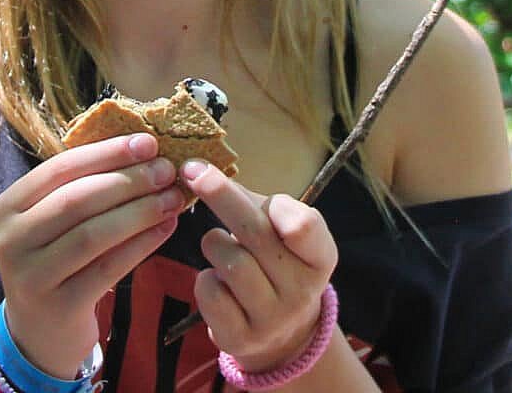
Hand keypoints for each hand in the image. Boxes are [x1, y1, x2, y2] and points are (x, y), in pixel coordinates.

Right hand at [0, 132, 183, 377]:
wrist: (39, 334)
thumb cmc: (56, 260)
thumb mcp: (54, 221)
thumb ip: (84, 187)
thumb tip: (143, 151)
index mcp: (9, 205)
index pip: (61, 168)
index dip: (107, 153)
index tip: (148, 143)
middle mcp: (11, 239)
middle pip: (76, 200)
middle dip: (127, 181)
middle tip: (167, 170)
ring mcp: (31, 276)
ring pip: (92, 234)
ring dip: (139, 212)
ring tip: (173, 199)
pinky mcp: (58, 307)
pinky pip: (106, 269)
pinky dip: (140, 246)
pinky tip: (165, 229)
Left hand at [179, 160, 337, 372]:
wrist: (278, 332)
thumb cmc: (273, 260)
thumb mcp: (278, 231)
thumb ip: (253, 204)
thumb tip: (202, 173)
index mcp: (318, 256)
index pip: (305, 227)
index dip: (281, 208)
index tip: (262, 192)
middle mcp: (302, 291)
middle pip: (256, 233)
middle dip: (221, 196)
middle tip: (194, 172)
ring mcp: (273, 320)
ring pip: (231, 262)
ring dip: (214, 243)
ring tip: (221, 247)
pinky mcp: (241, 339)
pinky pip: (210, 292)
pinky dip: (205, 279)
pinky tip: (216, 280)